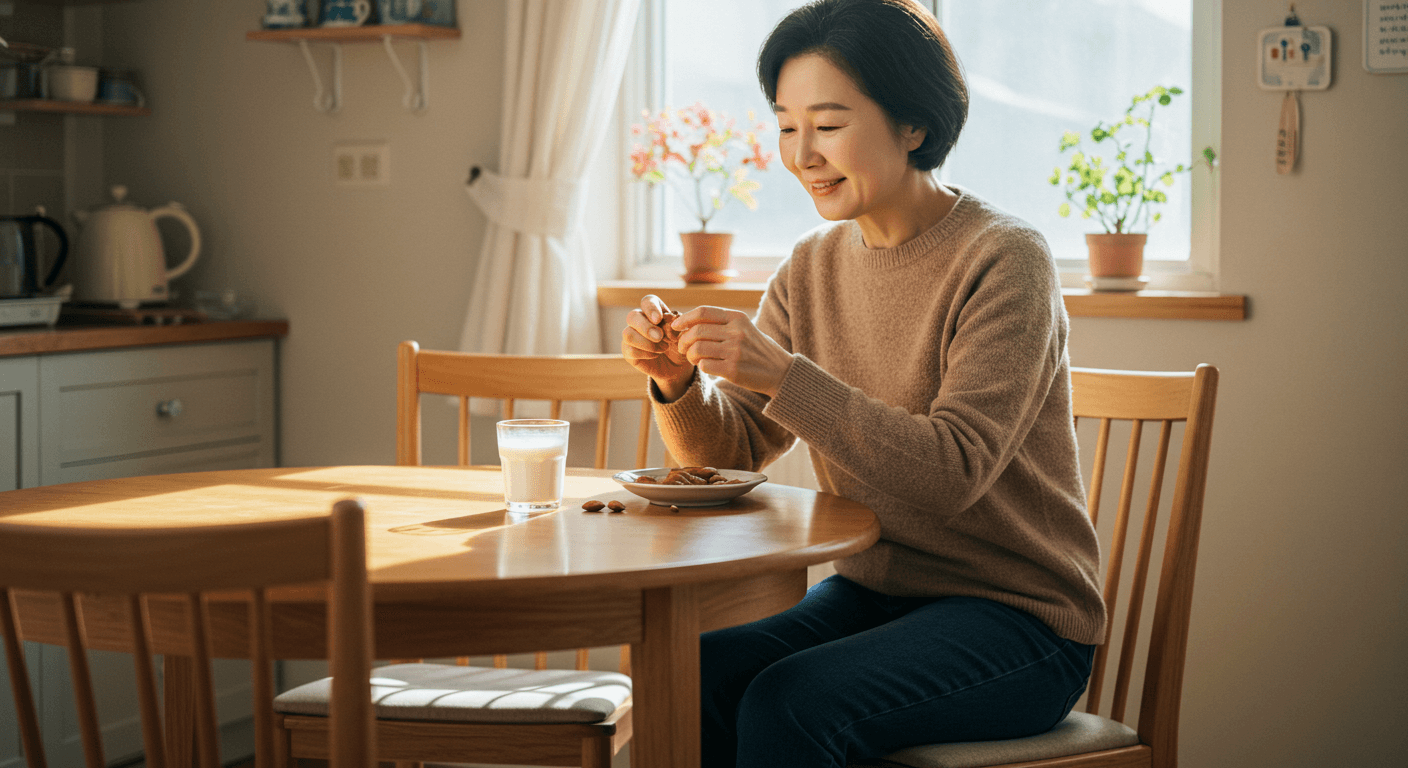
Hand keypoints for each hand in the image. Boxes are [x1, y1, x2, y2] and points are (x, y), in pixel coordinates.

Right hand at [621, 294, 695, 400]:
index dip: (651, 308)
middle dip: (645, 327)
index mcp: (654, 311)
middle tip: (660, 337)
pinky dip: (645, 353)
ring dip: (647, 343)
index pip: (647, 301)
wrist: (677, 366)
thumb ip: (679, 325)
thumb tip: (673, 320)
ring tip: (663, 348)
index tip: (659, 319)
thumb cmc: (680, 345)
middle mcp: (640, 321)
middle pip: (632, 316)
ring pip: (628, 334)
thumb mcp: (684, 334)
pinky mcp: (628, 351)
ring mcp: (632, 336)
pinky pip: (629, 350)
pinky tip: (655, 355)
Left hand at [673, 306, 792, 396]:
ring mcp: (735, 351)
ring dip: (690, 355)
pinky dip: (701, 366)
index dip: (684, 319)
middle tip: (682, 348)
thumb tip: (689, 321)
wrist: (780, 371)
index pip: (703, 312)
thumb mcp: (745, 327)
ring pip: (697, 349)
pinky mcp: (733, 370)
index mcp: (737, 318)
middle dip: (683, 340)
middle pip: (696, 331)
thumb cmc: (757, 349)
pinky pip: (705, 365)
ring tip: (693, 358)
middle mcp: (737, 332)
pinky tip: (706, 366)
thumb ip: (722, 323)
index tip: (675, 326)